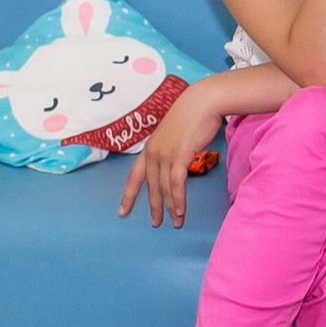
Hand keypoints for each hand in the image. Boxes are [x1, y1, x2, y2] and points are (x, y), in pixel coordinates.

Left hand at [118, 81, 224, 228]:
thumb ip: (173, 148)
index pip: (134, 177)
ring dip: (170, 208)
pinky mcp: (179, 156)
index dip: (128, 195)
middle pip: (151, 187)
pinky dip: (179, 199)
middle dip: (153, 207)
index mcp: (150, 149)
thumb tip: (177, 160)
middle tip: (156, 224)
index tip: (123, 211)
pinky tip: (181, 211)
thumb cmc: (193, 115)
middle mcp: (153, 153)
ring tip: (176, 222)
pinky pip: (177, 184)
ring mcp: (165, 155)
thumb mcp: (176, 134)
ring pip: (164, 188)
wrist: (203, 102)